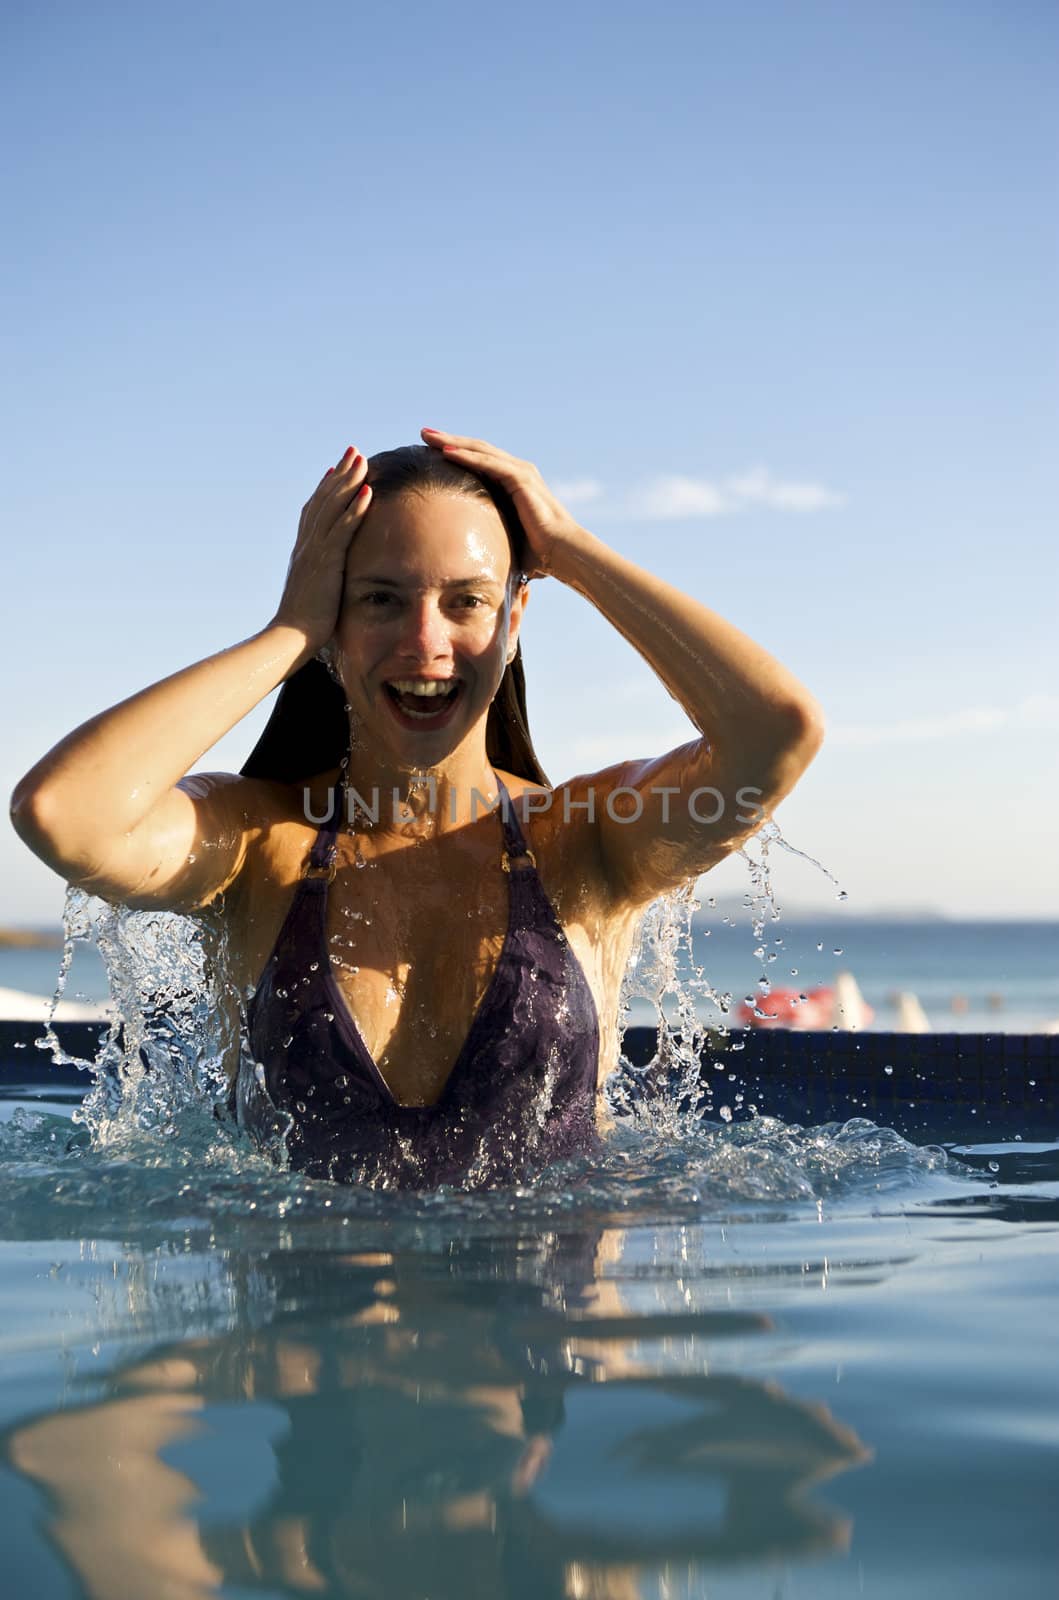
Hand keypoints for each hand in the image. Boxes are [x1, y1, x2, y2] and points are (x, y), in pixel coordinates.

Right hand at [272, 447, 372, 658]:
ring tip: (362, 459)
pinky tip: (367, 491)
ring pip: (332, 508)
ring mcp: (314, 552)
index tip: (335, 470)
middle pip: (323, 501)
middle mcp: (306, 546)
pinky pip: (342, 529)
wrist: (289, 638)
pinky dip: (355, 509)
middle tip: (353, 451)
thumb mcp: (313, 597)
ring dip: (348, 481)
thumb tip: (327, 582)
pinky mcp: (325, 562)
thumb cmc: (302, 627)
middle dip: (339, 474)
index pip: (314, 513)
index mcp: (304, 553)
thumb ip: (321, 582)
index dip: (324, 489)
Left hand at [420, 428, 583, 577]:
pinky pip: (489, 463)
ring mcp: (521, 473)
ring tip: (427, 436)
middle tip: (424, 433)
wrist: (564, 554)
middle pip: (477, 449)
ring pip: (480, 451)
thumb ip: (491, 537)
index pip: (480, 461)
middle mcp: (518, 471)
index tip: (431, 450)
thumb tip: (469, 558)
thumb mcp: (507, 539)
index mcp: (514, 483)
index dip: (456, 453)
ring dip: (452, 442)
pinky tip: (446, 452)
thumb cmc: (540, 554)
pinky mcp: (521, 479)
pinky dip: (467, 456)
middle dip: (449, 440)